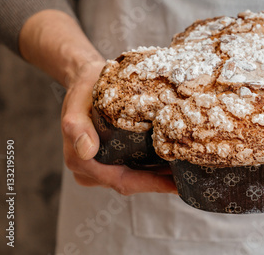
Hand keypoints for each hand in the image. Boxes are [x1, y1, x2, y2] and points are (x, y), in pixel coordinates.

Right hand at [61, 60, 176, 194]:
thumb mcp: (77, 104)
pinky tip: (172, 163)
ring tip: (185, 173)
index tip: (173, 184)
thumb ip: (77, 127)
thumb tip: (87, 151)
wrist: (84, 80)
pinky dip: (152, 168)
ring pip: (133, 179)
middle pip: (129, 183)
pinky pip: (133, 169)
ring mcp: (100, 167)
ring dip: (158, 177)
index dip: (149, 184)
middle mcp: (89, 171)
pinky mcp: (111, 159)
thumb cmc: (83, 91)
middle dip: (158, 183)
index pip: (120, 180)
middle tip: (187, 179)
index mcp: (80, 161)